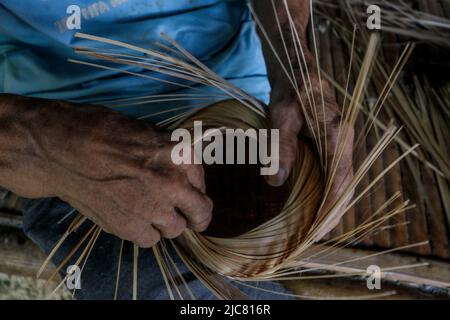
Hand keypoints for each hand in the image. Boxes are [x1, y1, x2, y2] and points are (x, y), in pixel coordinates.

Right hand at [0, 94, 212, 247]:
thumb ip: (172, 158)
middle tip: (191, 218)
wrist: (63, 147)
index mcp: (182, 154)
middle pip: (200, 212)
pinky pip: (150, 240)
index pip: (202, 183)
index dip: (194, 189)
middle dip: (196, 216)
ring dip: (166, 222)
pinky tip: (131, 218)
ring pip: (176, 229)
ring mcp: (154, 207)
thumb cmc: (103, 132)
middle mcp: (174, 183)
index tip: (188, 192)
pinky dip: (143, 232)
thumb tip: (185, 177)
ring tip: (147, 210)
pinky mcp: (130, 226)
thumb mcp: (149, 133)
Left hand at [266, 67, 353, 223]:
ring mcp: (341, 141)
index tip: (321, 227)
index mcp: (336, 134)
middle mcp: (344, 140)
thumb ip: (281, 148)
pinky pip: (336, 171)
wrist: (298, 71)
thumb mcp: (281, 117)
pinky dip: (329, 189)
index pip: (340, 179)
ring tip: (319, 225)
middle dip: (334, 210)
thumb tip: (275, 181)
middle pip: (345, 183)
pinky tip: (318, 201)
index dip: (332, 206)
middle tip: (319, 234)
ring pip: (342, 179)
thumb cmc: (289, 91)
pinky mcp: (333, 142)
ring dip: (333, 202)